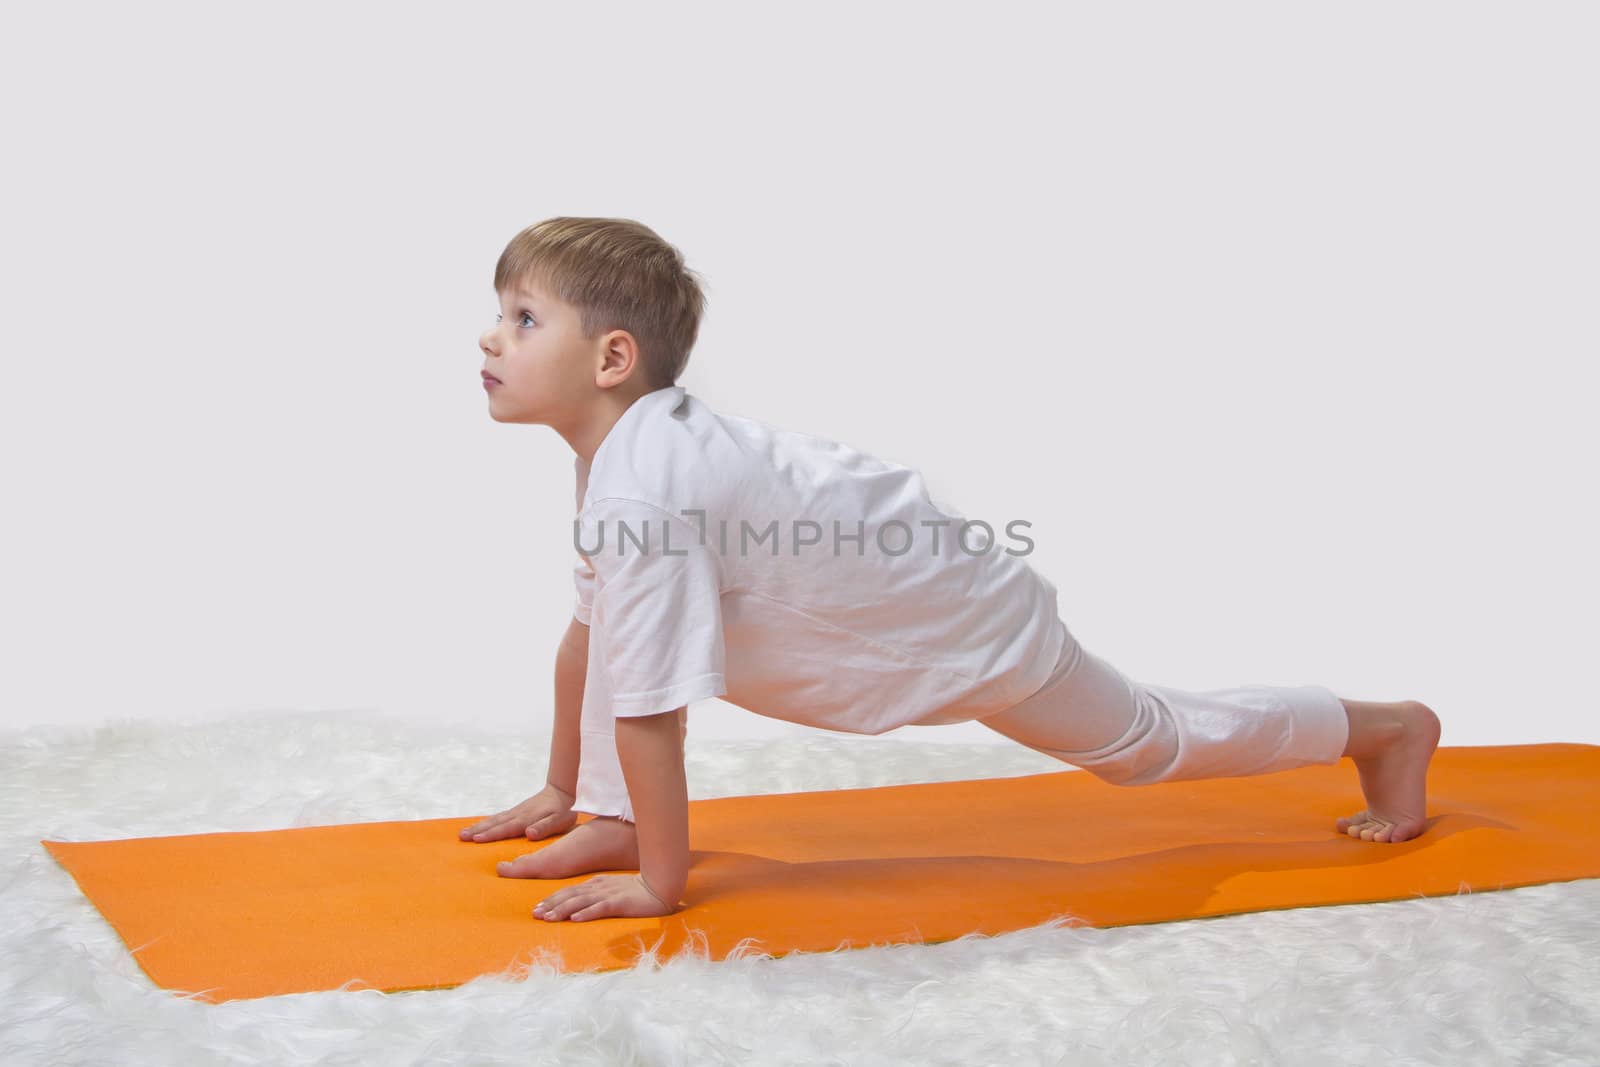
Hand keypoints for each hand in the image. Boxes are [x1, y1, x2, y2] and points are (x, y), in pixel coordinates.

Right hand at [460, 783, 577, 842]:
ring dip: (478, 826)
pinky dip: (486, 822)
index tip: (476, 839)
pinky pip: (497, 817)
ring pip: (494, 819)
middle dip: (478, 830)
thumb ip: (545, 827)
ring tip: (462, 834)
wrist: (561, 792)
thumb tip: (529, 834)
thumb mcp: (559, 820)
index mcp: (526, 819)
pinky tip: (477, 826)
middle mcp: (517, 814)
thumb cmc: (562, 811)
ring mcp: (515, 812)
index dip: (491, 834)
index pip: (506, 828)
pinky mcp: (515, 811)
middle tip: (461, 837)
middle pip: (495, 823)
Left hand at [533, 873, 678, 921]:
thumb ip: (596, 894)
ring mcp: (609, 894)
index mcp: (596, 883)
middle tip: (535, 914)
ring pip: (581, 902)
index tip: (537, 909)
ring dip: (563, 910)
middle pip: (570, 896)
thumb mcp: (612, 889)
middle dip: (551, 905)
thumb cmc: (637, 890)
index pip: (569, 891)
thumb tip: (577, 906)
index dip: (552, 899)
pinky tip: (575, 919)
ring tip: (548, 918)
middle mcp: (599, 887)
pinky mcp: (620, 903)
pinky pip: (600, 908)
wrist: (660, 887)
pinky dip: (587, 913)